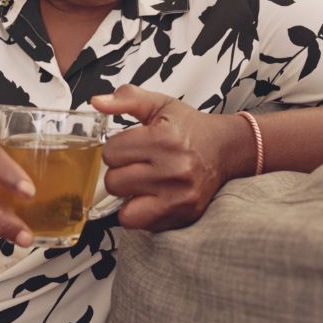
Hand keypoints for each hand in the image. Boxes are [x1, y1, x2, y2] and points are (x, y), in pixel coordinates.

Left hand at [90, 85, 249, 231]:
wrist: (225, 149)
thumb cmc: (190, 129)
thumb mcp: (160, 105)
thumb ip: (127, 99)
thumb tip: (97, 102)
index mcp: (164, 138)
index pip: (111, 152)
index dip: (116, 149)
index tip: (130, 147)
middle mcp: (173, 168)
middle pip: (114, 181)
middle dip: (120, 172)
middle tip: (136, 165)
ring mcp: (179, 195)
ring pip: (124, 209)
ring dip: (128, 197)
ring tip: (141, 183)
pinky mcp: (183, 214)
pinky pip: (141, 224)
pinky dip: (141, 212)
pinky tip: (152, 196)